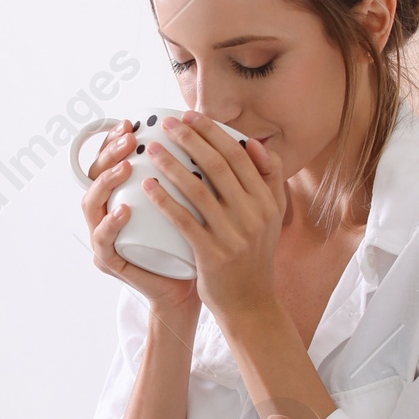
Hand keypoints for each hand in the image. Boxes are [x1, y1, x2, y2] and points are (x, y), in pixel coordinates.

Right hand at [82, 120, 199, 318]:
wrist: (188, 288)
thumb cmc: (193, 243)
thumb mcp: (199, 204)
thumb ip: (204, 175)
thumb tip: (229, 139)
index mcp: (124, 196)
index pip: (110, 160)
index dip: (114, 139)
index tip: (131, 122)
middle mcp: (107, 213)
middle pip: (94, 175)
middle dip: (109, 153)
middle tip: (130, 138)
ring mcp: (105, 238)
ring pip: (90, 204)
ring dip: (105, 182)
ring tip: (126, 166)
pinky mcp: (111, 262)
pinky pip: (103, 241)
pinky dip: (110, 225)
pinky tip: (124, 211)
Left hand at [141, 112, 285, 335]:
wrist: (250, 303)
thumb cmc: (253, 256)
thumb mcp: (271, 217)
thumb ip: (269, 181)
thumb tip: (254, 143)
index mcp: (268, 201)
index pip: (239, 156)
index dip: (213, 132)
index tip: (191, 116)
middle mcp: (254, 215)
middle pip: (218, 166)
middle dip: (190, 139)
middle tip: (167, 124)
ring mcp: (234, 235)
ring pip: (198, 190)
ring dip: (172, 164)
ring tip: (152, 149)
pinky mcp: (212, 254)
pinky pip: (184, 221)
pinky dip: (165, 200)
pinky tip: (148, 186)